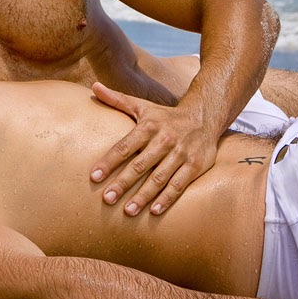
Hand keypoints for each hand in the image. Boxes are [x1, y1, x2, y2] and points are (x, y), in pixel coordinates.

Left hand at [89, 83, 217, 215]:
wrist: (204, 117)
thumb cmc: (164, 116)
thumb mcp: (142, 105)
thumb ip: (116, 100)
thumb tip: (94, 87)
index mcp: (149, 126)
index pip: (124, 146)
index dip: (109, 162)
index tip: (94, 176)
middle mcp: (164, 140)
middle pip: (141, 165)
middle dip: (123, 182)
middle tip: (107, 199)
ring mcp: (181, 154)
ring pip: (159, 178)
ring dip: (144, 196)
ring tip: (128, 210)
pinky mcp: (195, 166)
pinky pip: (180, 185)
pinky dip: (168, 198)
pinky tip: (154, 211)